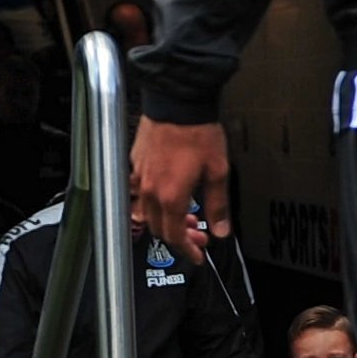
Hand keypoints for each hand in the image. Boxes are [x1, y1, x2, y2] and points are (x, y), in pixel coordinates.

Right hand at [129, 116, 230, 254]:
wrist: (177, 103)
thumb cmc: (197, 133)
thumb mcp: (217, 171)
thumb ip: (218, 205)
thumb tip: (221, 230)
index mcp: (170, 197)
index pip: (175, 236)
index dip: (187, 250)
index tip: (198, 255)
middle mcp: (149, 191)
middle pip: (159, 228)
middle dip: (179, 237)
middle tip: (198, 236)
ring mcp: (139, 177)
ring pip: (147, 213)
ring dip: (167, 220)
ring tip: (188, 215)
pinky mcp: (135, 164)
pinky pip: (140, 194)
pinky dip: (156, 203)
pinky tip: (171, 195)